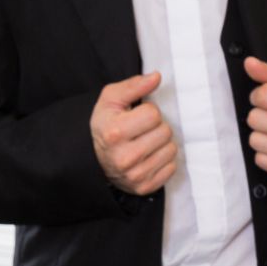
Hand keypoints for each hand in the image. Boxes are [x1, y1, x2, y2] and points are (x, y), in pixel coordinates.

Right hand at [91, 72, 175, 194]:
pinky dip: (163, 160)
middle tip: (141, 130)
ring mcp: (135, 175)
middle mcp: (124, 157)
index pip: (154, 114)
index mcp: (114, 133)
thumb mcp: (111, 100)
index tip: (136, 116)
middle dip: (156, 127)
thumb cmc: (106, 124)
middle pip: (165, 132)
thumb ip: (133, 86)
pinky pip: (171, 168)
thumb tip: (157, 77)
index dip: (147, 112)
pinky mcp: (144, 187)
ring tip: (145, 143)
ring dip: (161, 143)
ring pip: (171, 150)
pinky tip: (148, 157)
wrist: (95, 158)